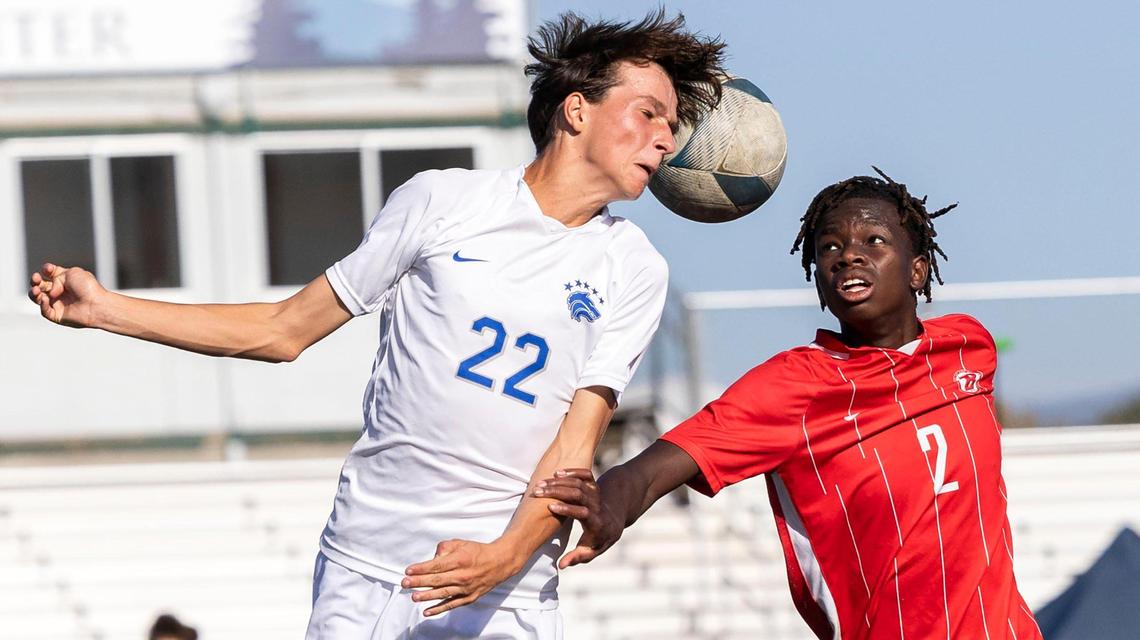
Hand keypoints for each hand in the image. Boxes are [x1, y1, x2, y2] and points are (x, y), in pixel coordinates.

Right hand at [28, 263, 105, 327]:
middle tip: (36, 278)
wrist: (97, 304)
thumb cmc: (89, 287)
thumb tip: (50, 291)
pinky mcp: (57, 315)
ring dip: (34, 293)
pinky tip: (45, 299)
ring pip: (38, 298)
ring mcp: (58, 303)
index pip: (50, 273)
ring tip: (36, 289)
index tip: (48, 269)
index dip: (46, 270)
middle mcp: (60, 291)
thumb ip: (56, 277)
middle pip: (40, 285)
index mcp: (65, 280)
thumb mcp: (72, 273)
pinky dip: (42, 304)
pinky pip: (45, 310)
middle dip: (35, 281)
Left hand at [402, 539, 518, 616]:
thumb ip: (445, 548)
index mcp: (461, 560)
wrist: (500, 563)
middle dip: (419, 582)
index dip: (421, 568)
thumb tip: (432, 559)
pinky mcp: (469, 597)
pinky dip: (439, 609)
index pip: (437, 565)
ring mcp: (466, 588)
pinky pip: (452, 605)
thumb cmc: (478, 552)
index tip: (408, 571)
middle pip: (437, 580)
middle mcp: (463, 575)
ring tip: (413, 597)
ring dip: (427, 596)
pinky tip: (427, 611)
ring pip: (443, 594)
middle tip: (405, 584)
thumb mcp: (461, 543)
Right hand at [534, 468, 622, 567]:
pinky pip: (586, 475)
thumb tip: (561, 565)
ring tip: (540, 484)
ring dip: (559, 482)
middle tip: (537, 491)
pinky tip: (557, 473)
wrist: (613, 521)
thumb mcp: (591, 551)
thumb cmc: (599, 539)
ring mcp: (597, 494)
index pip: (584, 513)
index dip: (568, 509)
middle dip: (557, 491)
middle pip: (579, 494)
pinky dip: (572, 472)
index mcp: (597, 523)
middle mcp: (598, 506)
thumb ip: (577, 558)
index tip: (550, 506)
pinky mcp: (594, 485)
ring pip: (579, 483)